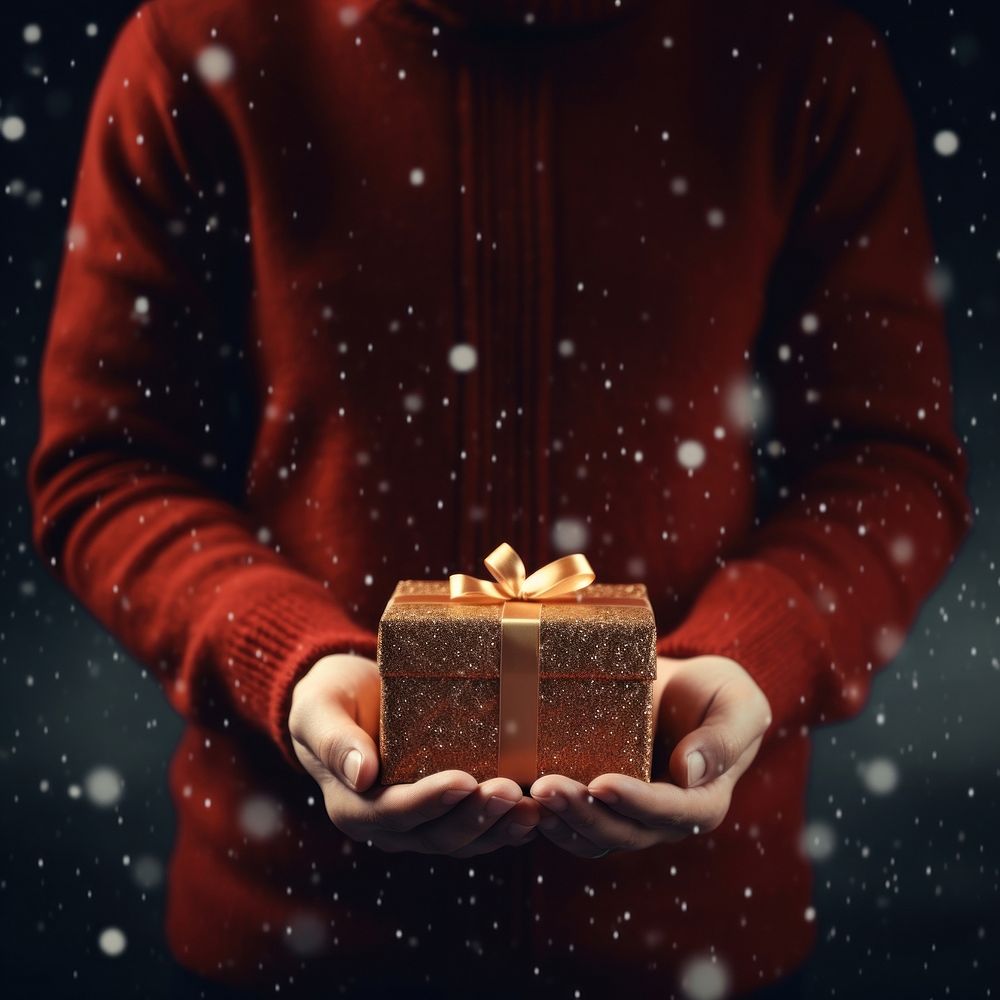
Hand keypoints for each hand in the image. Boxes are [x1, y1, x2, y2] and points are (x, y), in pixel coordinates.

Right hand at [289, 653, 541, 855]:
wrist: (345, 698)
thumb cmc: (329, 697)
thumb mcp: (319, 708)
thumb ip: (334, 739)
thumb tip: (361, 775)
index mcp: (353, 805)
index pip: (395, 811)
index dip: (431, 800)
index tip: (464, 780)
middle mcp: (386, 825)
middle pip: (436, 833)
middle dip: (475, 815)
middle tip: (510, 790)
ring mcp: (417, 824)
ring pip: (462, 841)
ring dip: (498, 829)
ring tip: (532, 808)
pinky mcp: (442, 813)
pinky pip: (475, 832)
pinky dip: (504, 828)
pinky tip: (534, 816)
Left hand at [530, 655, 771, 857]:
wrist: (682, 686)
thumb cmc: (716, 691)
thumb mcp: (737, 702)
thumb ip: (725, 737)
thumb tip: (692, 771)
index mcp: (703, 801)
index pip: (669, 810)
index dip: (635, 802)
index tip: (602, 783)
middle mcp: (664, 820)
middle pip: (623, 831)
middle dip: (584, 813)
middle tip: (546, 786)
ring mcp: (629, 816)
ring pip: (593, 836)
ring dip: (560, 820)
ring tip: (530, 793)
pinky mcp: (600, 804)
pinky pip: (574, 826)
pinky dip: (549, 818)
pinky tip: (523, 798)